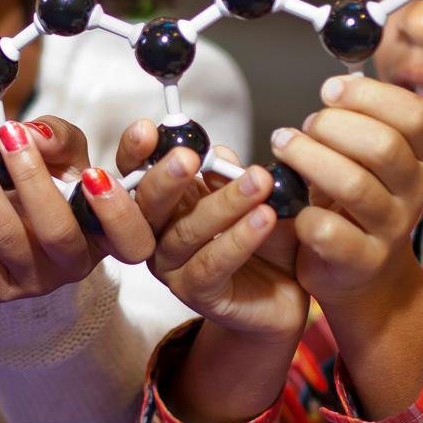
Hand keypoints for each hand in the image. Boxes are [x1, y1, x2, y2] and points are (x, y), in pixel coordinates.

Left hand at [0, 116, 153, 303]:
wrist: (15, 214)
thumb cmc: (53, 181)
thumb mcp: (68, 155)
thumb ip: (59, 138)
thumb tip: (34, 134)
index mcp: (107, 235)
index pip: (131, 240)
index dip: (117, 213)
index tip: (94, 173)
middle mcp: (76, 264)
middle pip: (57, 232)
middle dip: (29, 176)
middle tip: (6, 134)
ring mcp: (36, 282)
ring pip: (6, 238)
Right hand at [119, 125, 306, 340]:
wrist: (285, 293)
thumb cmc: (264, 240)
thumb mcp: (251, 196)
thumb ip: (229, 174)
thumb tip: (217, 151)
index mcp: (165, 202)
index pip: (138, 172)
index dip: (137, 151)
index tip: (149, 129)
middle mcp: (157, 234)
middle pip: (148, 204)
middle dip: (166, 178)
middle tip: (189, 157)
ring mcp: (172, 267)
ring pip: (186, 232)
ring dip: (222, 203)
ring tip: (258, 181)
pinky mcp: (196, 293)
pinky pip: (212, 264)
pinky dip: (239, 238)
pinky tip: (264, 218)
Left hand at [272, 75, 422, 308]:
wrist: (362, 273)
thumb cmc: (356, 201)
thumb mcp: (368, 157)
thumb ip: (358, 122)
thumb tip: (337, 86)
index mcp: (420, 156)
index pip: (414, 115)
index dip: (369, 95)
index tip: (329, 91)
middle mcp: (414, 191)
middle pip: (383, 146)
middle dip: (331, 127)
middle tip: (301, 128)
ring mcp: (391, 228)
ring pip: (354, 185)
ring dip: (308, 159)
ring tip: (283, 148)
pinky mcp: (362, 260)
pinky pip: (328, 231)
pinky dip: (302, 214)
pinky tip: (291, 206)